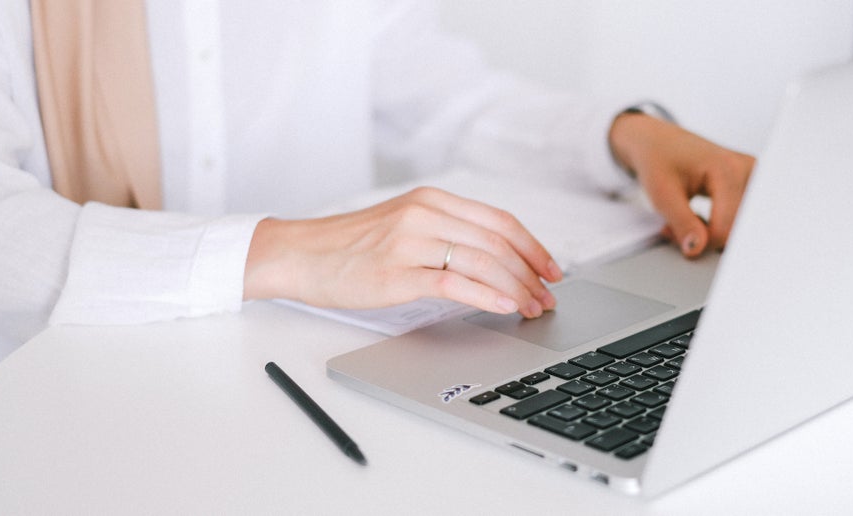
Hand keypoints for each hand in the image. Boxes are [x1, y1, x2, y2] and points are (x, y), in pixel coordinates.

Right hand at [242, 187, 562, 317]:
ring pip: (481, 261)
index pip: (500, 220)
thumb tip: (494, 260)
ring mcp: (410, 241)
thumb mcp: (403, 224)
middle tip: (547, 297)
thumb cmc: (349, 246)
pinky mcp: (396, 272)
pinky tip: (504, 307)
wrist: (300, 254)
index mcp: (432, 200)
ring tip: (532, 308)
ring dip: (516, 287)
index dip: (534, 247)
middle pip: (498, 241)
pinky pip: (453, 283)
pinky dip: (486, 296)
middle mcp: (425, 213)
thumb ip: (445, 233)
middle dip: (531, 273)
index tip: (552, 270)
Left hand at [609, 113, 754, 256]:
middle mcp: (749, 171)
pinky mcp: (750, 185)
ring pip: (739, 226)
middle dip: (706, 238)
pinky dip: (718, 225)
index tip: (675, 237)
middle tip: (676, 230)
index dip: (700, 242)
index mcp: (729, 169)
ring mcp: (753, 177)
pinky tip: (698, 218)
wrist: (657, 142)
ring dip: (712, 233)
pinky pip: (740, 218)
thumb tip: (696, 250)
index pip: (726, 228)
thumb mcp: (662, 195)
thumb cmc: (657, 160)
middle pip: (736, 228)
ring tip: (686, 221)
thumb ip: (682, 224)